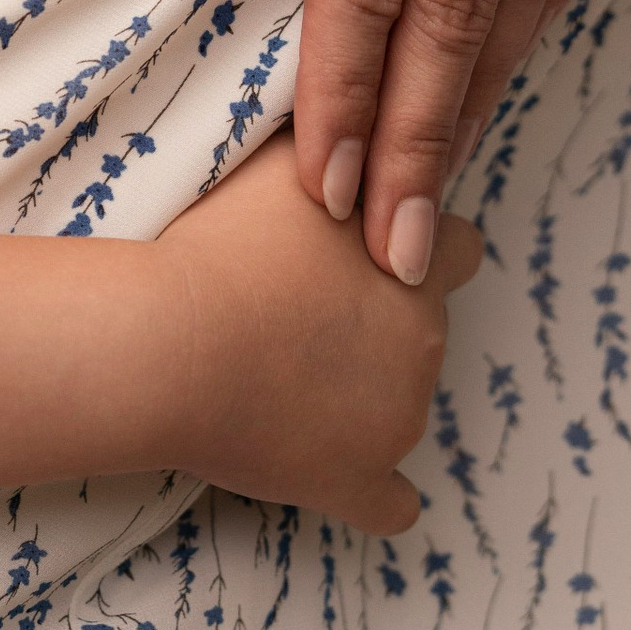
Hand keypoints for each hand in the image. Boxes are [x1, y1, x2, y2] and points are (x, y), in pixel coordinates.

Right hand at [156, 135, 480, 532]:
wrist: (173, 338)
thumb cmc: (219, 238)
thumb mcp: (283, 157)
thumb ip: (333, 144)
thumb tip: (346, 123)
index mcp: (414, 261)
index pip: (457, 246)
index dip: (411, 245)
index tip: (360, 247)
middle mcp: (424, 338)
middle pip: (426, 325)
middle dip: (381, 318)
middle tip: (300, 307)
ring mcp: (396, 418)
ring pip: (402, 404)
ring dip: (361, 391)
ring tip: (278, 373)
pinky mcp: (355, 481)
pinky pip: (391, 506)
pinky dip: (369, 492)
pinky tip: (331, 472)